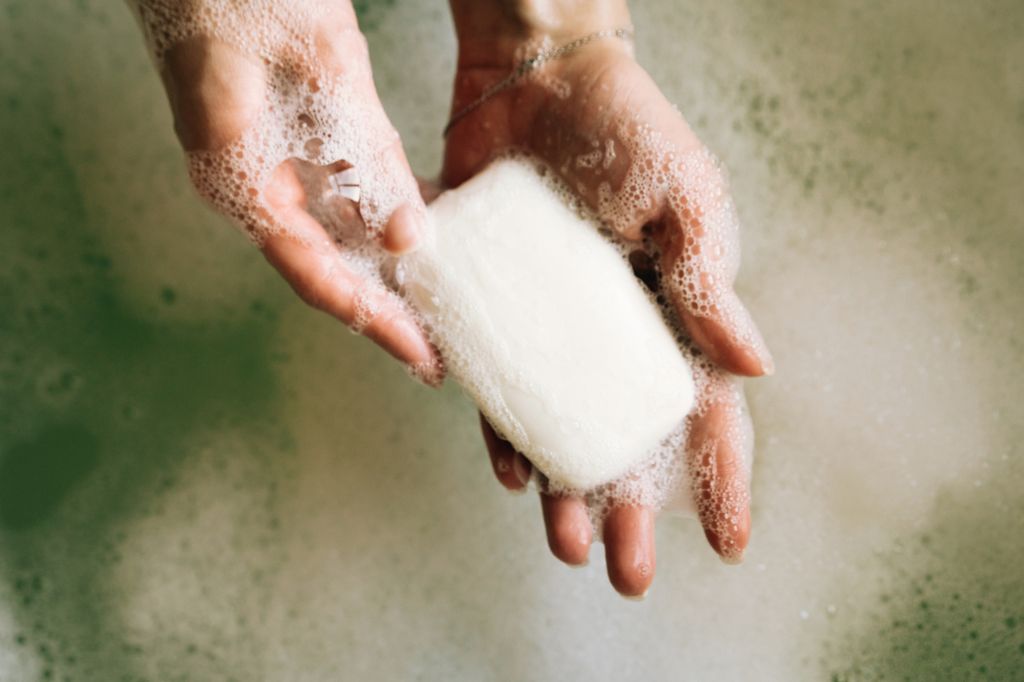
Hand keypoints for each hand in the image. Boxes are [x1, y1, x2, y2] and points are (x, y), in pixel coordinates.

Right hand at [137, 1, 440, 379]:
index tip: (423, 358)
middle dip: (383, 310)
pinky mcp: (278, 135)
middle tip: (436, 350)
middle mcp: (247, 183)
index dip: (375, 322)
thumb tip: (406, 236)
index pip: (319, 277)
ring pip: (333, 237)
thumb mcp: (324, 69)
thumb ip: (366, 157)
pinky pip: (332, 194)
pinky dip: (374, 219)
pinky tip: (411, 234)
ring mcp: (260, 161)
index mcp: (240, 180)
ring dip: (382, 272)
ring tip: (431, 307)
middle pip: (327, 269)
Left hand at [444, 1, 771, 595]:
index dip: (722, 479)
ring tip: (567, 545)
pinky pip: (499, 386)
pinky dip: (503, 431)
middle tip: (627, 574)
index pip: (708, 413)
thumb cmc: (626, 130)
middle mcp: (613, 335)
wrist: (534, 79)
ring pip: (561, 429)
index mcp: (674, 315)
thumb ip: (708, 281)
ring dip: (563, 492)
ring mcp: (552, 329)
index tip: (729, 544)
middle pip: (628, 441)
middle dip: (633, 510)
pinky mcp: (497, 309)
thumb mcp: (684, 199)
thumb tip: (753, 368)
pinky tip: (508, 470)